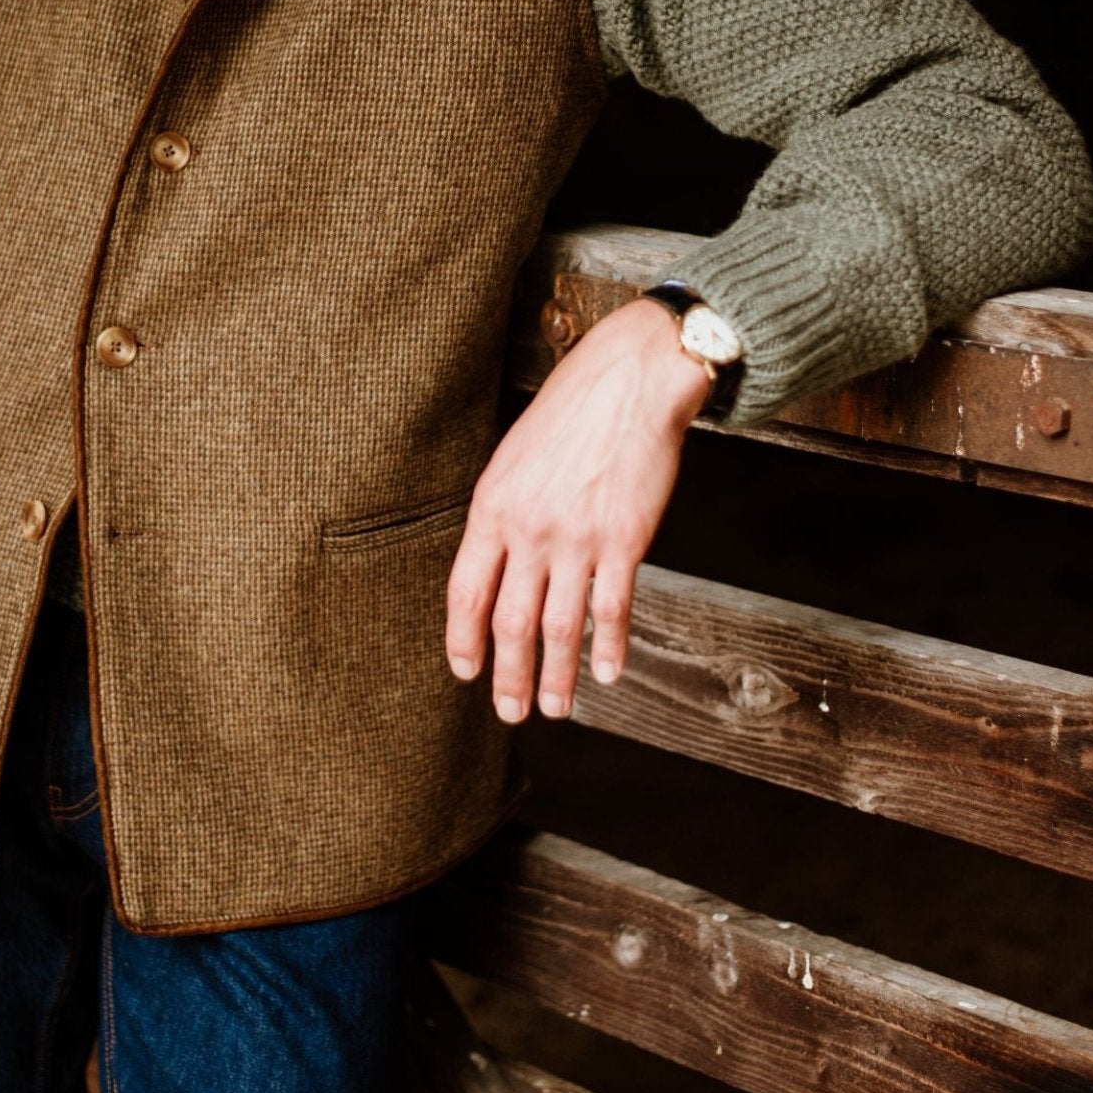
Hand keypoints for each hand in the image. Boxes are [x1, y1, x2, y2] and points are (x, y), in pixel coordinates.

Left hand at [445, 295, 711, 721]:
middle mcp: (528, 528)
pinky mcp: (624, 539)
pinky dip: (609, 646)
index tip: (465, 671)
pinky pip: (613, 607)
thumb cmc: (570, 413)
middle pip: (509, 622)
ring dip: (556, 676)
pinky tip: (607, 673)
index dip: (462, 639)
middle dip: (508, 676)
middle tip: (510, 712)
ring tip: (556, 707)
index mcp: (493, 506)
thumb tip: (496, 564)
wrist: (629, 380)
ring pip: (559, 627)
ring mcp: (576, 537)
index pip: (465, 591)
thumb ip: (503, 512)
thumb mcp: (514, 457)